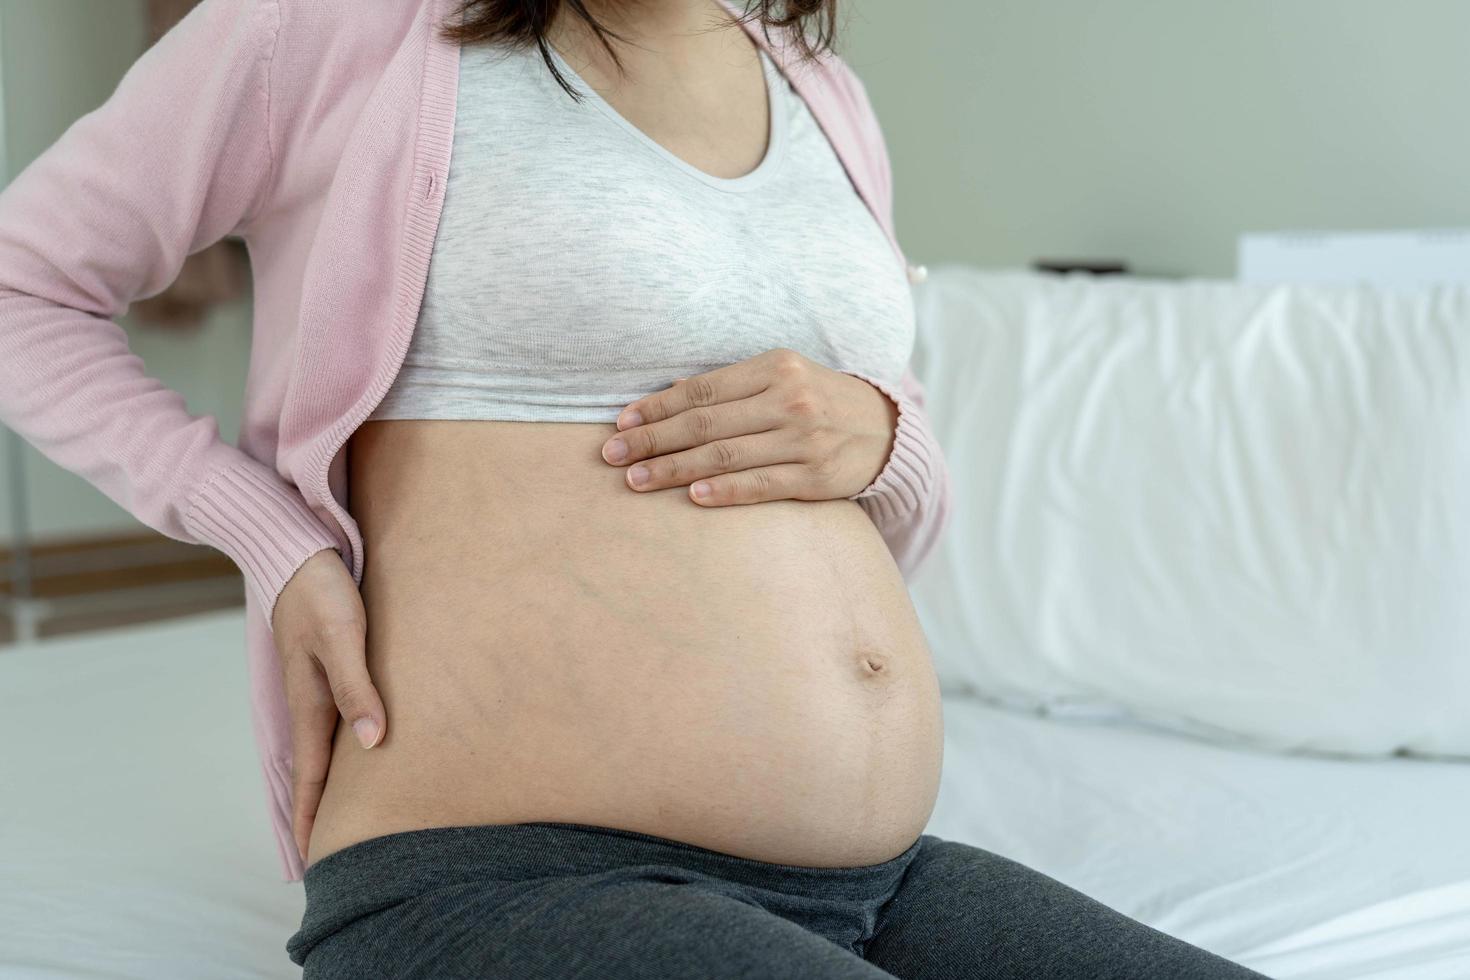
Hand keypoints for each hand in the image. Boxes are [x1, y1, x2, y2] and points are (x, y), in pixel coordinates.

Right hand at [269, 548, 385, 865]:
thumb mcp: (344, 636)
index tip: (314, 861)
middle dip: (319, 814)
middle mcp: (310, 701)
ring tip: (336, 820)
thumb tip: (373, 743)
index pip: (312, 776)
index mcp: (311, 702)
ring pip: (323, 749)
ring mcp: (315, 687)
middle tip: (326, 858)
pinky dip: (338, 752)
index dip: (315, 818)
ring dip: (327, 786)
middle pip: (315, 772)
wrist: (296, 550)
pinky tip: (352, 757)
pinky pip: (332, 723)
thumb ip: (357, 687)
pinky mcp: (327, 669)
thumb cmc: (322, 591)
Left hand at [599, 348, 898, 505]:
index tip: (621, 422)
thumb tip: (670, 394)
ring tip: (636, 480)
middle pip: (706, 423)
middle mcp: (790, 399)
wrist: (887, 430)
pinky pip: (762, 484)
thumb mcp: (782, 378)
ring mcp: (804, 439)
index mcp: (775, 367)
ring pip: (726, 455)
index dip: (657, 407)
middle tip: (611, 455)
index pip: (703, 389)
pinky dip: (726, 490)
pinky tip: (693, 496)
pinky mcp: (818, 476)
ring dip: (675, 469)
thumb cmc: (819, 401)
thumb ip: (732, 387)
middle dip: (653, 440)